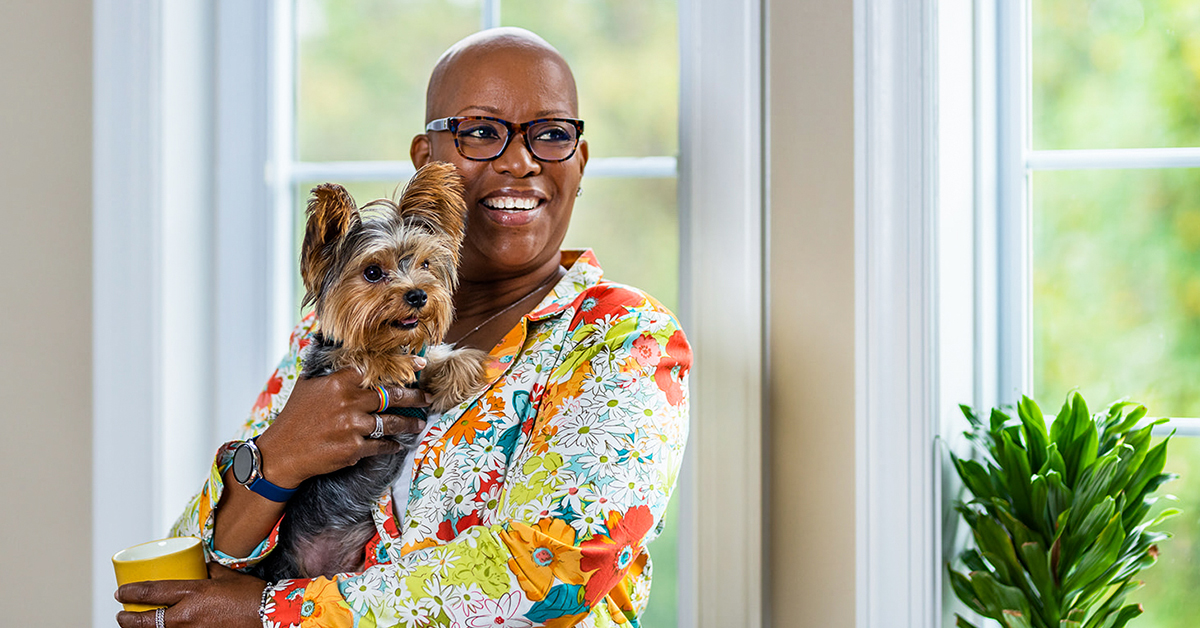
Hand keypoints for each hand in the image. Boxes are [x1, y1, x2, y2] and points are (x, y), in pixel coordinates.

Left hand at [115, 563, 263, 627]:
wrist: (268, 617)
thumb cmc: (250, 597)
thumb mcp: (226, 576)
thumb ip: (207, 571)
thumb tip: (197, 566)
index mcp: (193, 593)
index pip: (151, 593)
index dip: (131, 592)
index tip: (121, 592)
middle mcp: (187, 616)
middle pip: (145, 622)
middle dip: (127, 619)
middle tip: (122, 614)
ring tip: (138, 625)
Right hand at [255, 362, 431, 487]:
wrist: (282, 452)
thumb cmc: (295, 417)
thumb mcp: (308, 385)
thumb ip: (327, 367)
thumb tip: (330, 339)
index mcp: (338, 382)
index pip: (377, 369)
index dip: (401, 366)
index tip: (420, 365)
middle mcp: (348, 401)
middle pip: (391, 396)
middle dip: (414, 397)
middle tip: (428, 398)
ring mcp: (352, 425)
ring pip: (391, 422)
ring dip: (409, 423)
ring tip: (420, 423)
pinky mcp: (353, 448)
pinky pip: (381, 444)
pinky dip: (392, 445)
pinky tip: (399, 444)